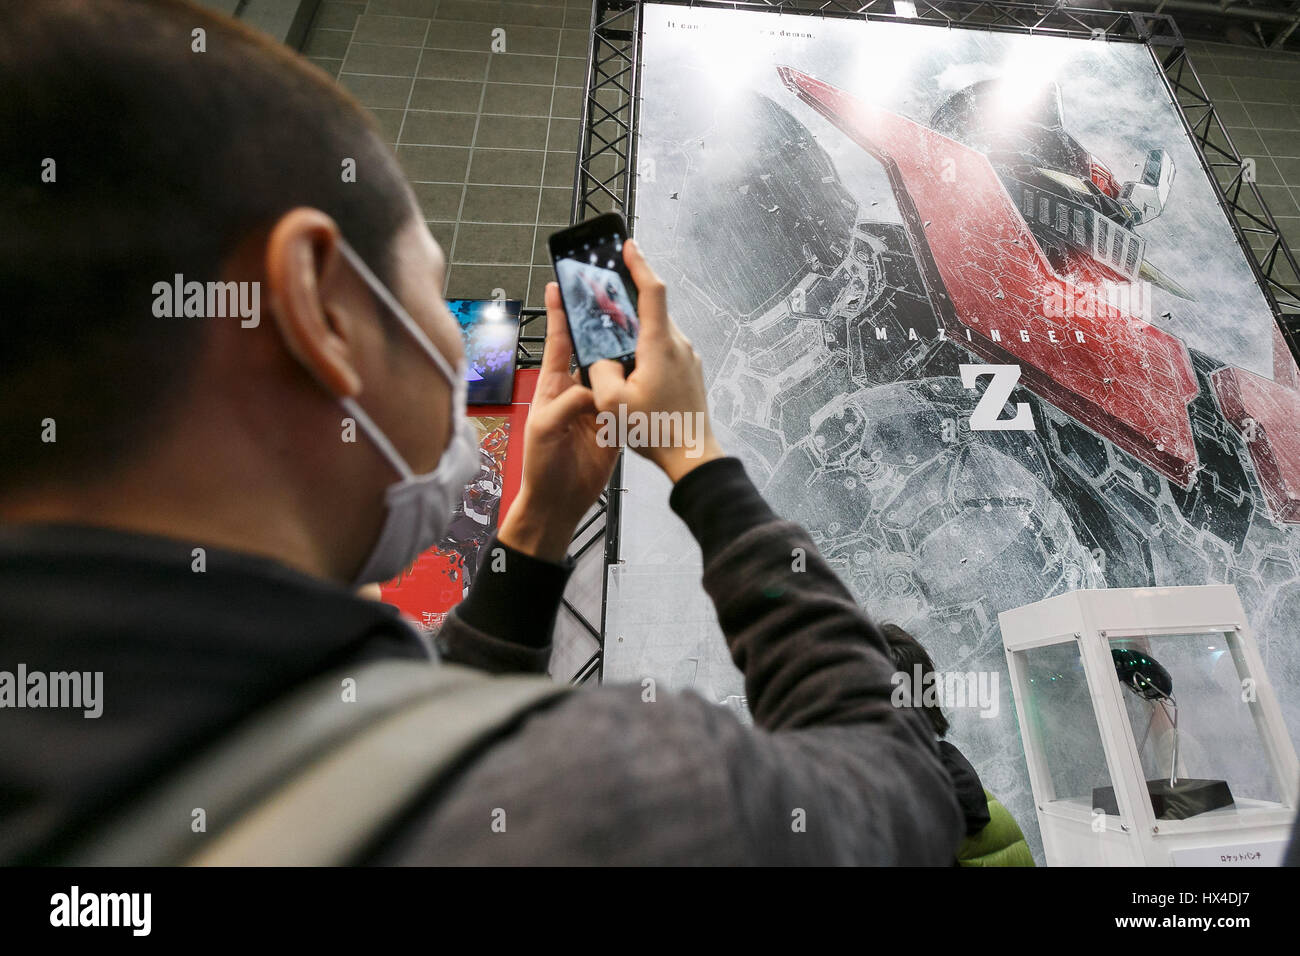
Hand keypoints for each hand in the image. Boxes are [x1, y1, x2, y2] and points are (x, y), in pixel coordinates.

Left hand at [498, 283, 619, 561]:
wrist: (559, 500)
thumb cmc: (541, 464)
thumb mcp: (544, 428)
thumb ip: (567, 403)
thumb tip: (595, 389)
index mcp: (553, 385)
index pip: (558, 342)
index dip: (558, 313)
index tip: (558, 284)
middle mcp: (576, 389)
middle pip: (590, 349)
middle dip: (598, 322)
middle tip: (611, 293)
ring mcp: (598, 405)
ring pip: (613, 369)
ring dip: (622, 349)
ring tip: (636, 321)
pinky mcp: (615, 421)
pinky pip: (627, 396)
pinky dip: (637, 381)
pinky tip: (649, 362)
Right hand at [588, 238, 723, 482]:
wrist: (692, 456)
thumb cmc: (656, 430)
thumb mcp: (612, 403)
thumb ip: (599, 370)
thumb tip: (598, 357)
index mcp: (659, 345)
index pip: (652, 291)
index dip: (638, 264)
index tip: (628, 245)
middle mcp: (678, 345)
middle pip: (652, 308)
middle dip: (629, 296)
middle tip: (606, 290)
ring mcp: (687, 358)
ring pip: (657, 330)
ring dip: (635, 326)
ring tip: (612, 333)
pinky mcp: (689, 372)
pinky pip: (664, 348)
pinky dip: (645, 345)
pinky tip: (629, 364)